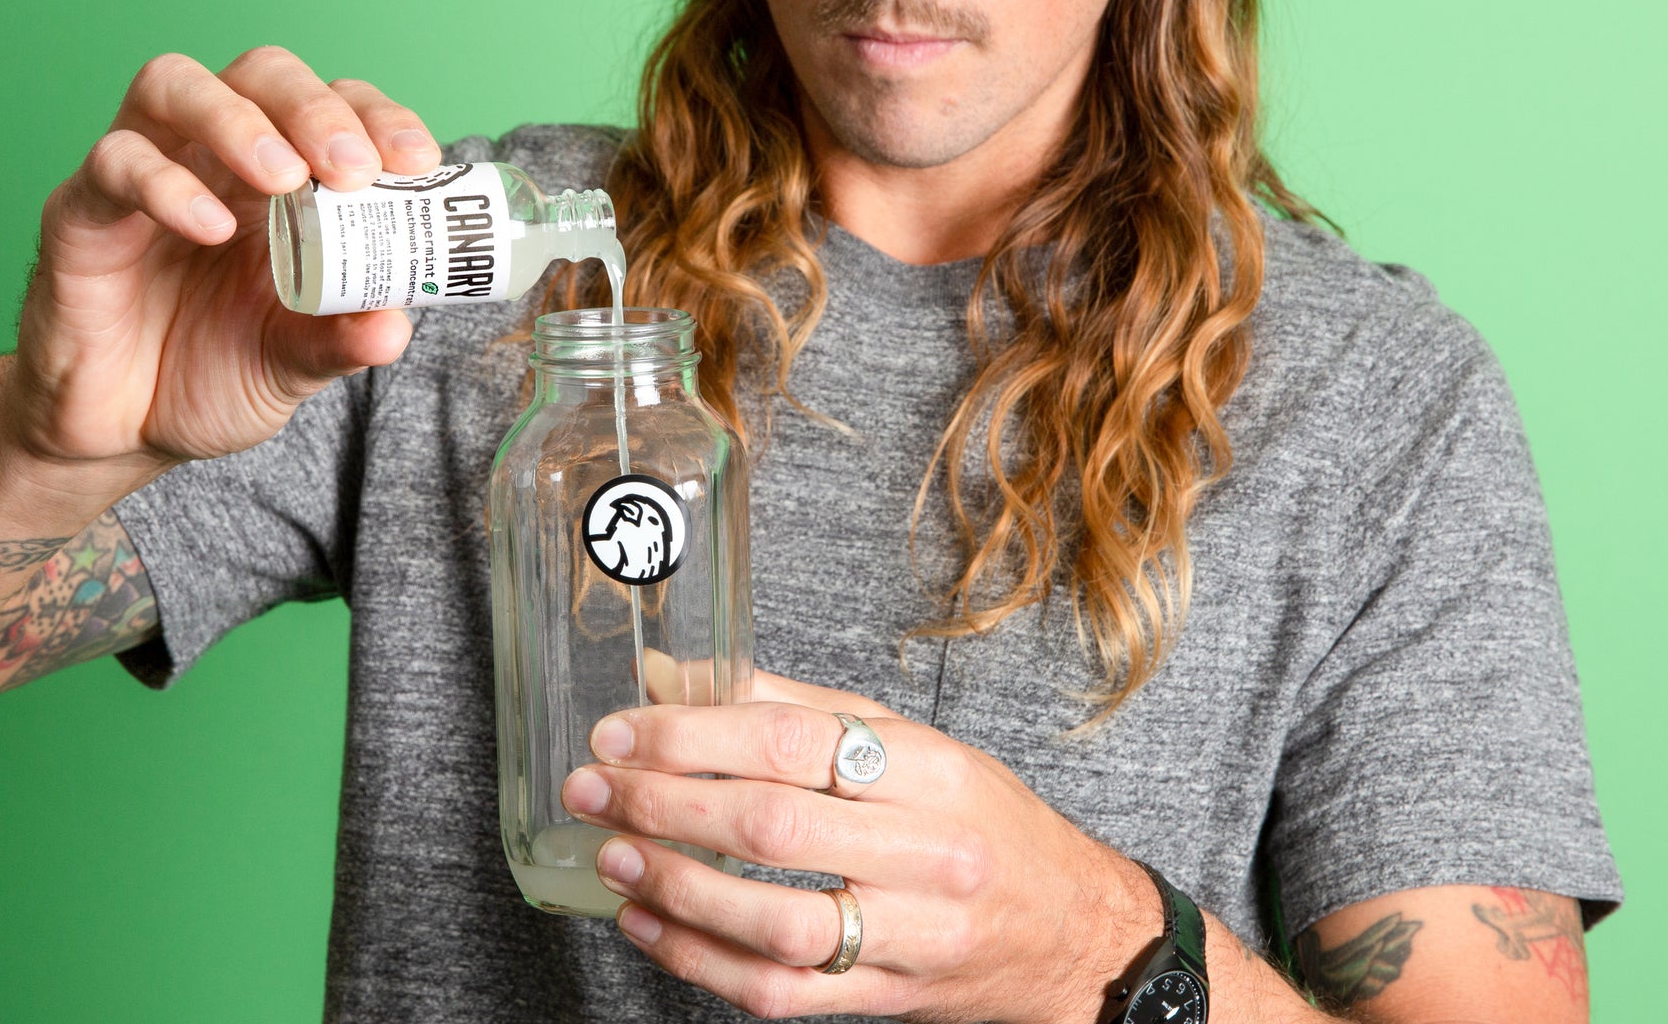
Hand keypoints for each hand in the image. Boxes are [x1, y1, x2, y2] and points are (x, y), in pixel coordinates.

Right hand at [8, 46, 441, 472]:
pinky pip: (113, 164)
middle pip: (260, 74)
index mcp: (282, 180)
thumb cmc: (212, 373)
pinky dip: (165, 184)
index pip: (333, 107)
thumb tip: (397, 326)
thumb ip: (341, 339)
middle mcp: (214, 158)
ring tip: (285, 178)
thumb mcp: (295, 363)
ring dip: (238, 120)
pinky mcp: (80, 211)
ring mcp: (145, 173)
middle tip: (352, 168)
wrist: (122, 435)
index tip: (419, 160)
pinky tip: (210, 226)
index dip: (376, 116)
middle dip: (313, 107)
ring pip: (173, 86)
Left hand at [559, 670, 1149, 1022]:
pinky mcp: (888, 1001)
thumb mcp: (910, 740)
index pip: (794, 742)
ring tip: (614, 855)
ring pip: (775, 922)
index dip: (692, 735)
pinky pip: (781, 992)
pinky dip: (700, 961)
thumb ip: (791, 705)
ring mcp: (910, 936)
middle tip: (594, 787)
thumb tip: (678, 677)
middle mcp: (926, 852)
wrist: (1074, 933)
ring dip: (677, 889)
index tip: (623, 732)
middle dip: (664, 803)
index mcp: (930, 770)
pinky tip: (650, 926)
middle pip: (774, 826)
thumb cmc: (985, 823)